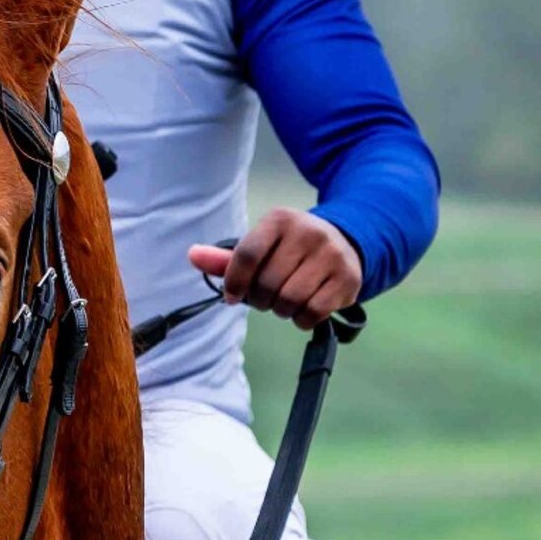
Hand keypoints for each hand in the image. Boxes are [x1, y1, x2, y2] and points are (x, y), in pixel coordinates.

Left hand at [189, 209, 362, 331]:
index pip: (246, 255)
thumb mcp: (261, 245)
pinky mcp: (348, 278)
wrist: (344, 243)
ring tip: (285, 302)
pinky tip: (303, 309)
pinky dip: (302, 319)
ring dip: (281, 310)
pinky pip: (313, 312)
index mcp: (279, 220)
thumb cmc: (290, 250)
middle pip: (267, 283)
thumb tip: (192, 255)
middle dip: (261, 299)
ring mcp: (331, 255)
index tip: (232, 297)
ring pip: (289, 300)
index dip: (234, 282)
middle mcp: (308, 232)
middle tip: (267, 298)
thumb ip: (226, 257)